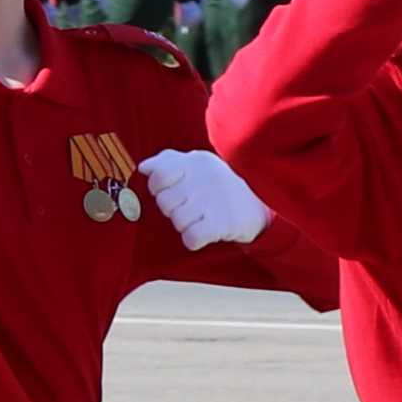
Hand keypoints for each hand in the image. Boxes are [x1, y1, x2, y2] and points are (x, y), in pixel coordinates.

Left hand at [138, 145, 267, 247]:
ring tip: (200, 217)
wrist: (259, 203)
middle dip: (173, 208)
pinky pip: (191, 238)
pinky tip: (205, 231)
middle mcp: (204, 179)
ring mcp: (213, 201)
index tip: (171, 190)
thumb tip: (143, 168)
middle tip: (190, 206)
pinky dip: (194, 239)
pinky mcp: (222, 224)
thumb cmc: (218, 183)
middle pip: (164, 202)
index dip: (158, 187)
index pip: (159, 175)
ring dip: (185, 224)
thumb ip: (166, 162)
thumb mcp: (195, 164)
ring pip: (177, 221)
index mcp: (195, 162)